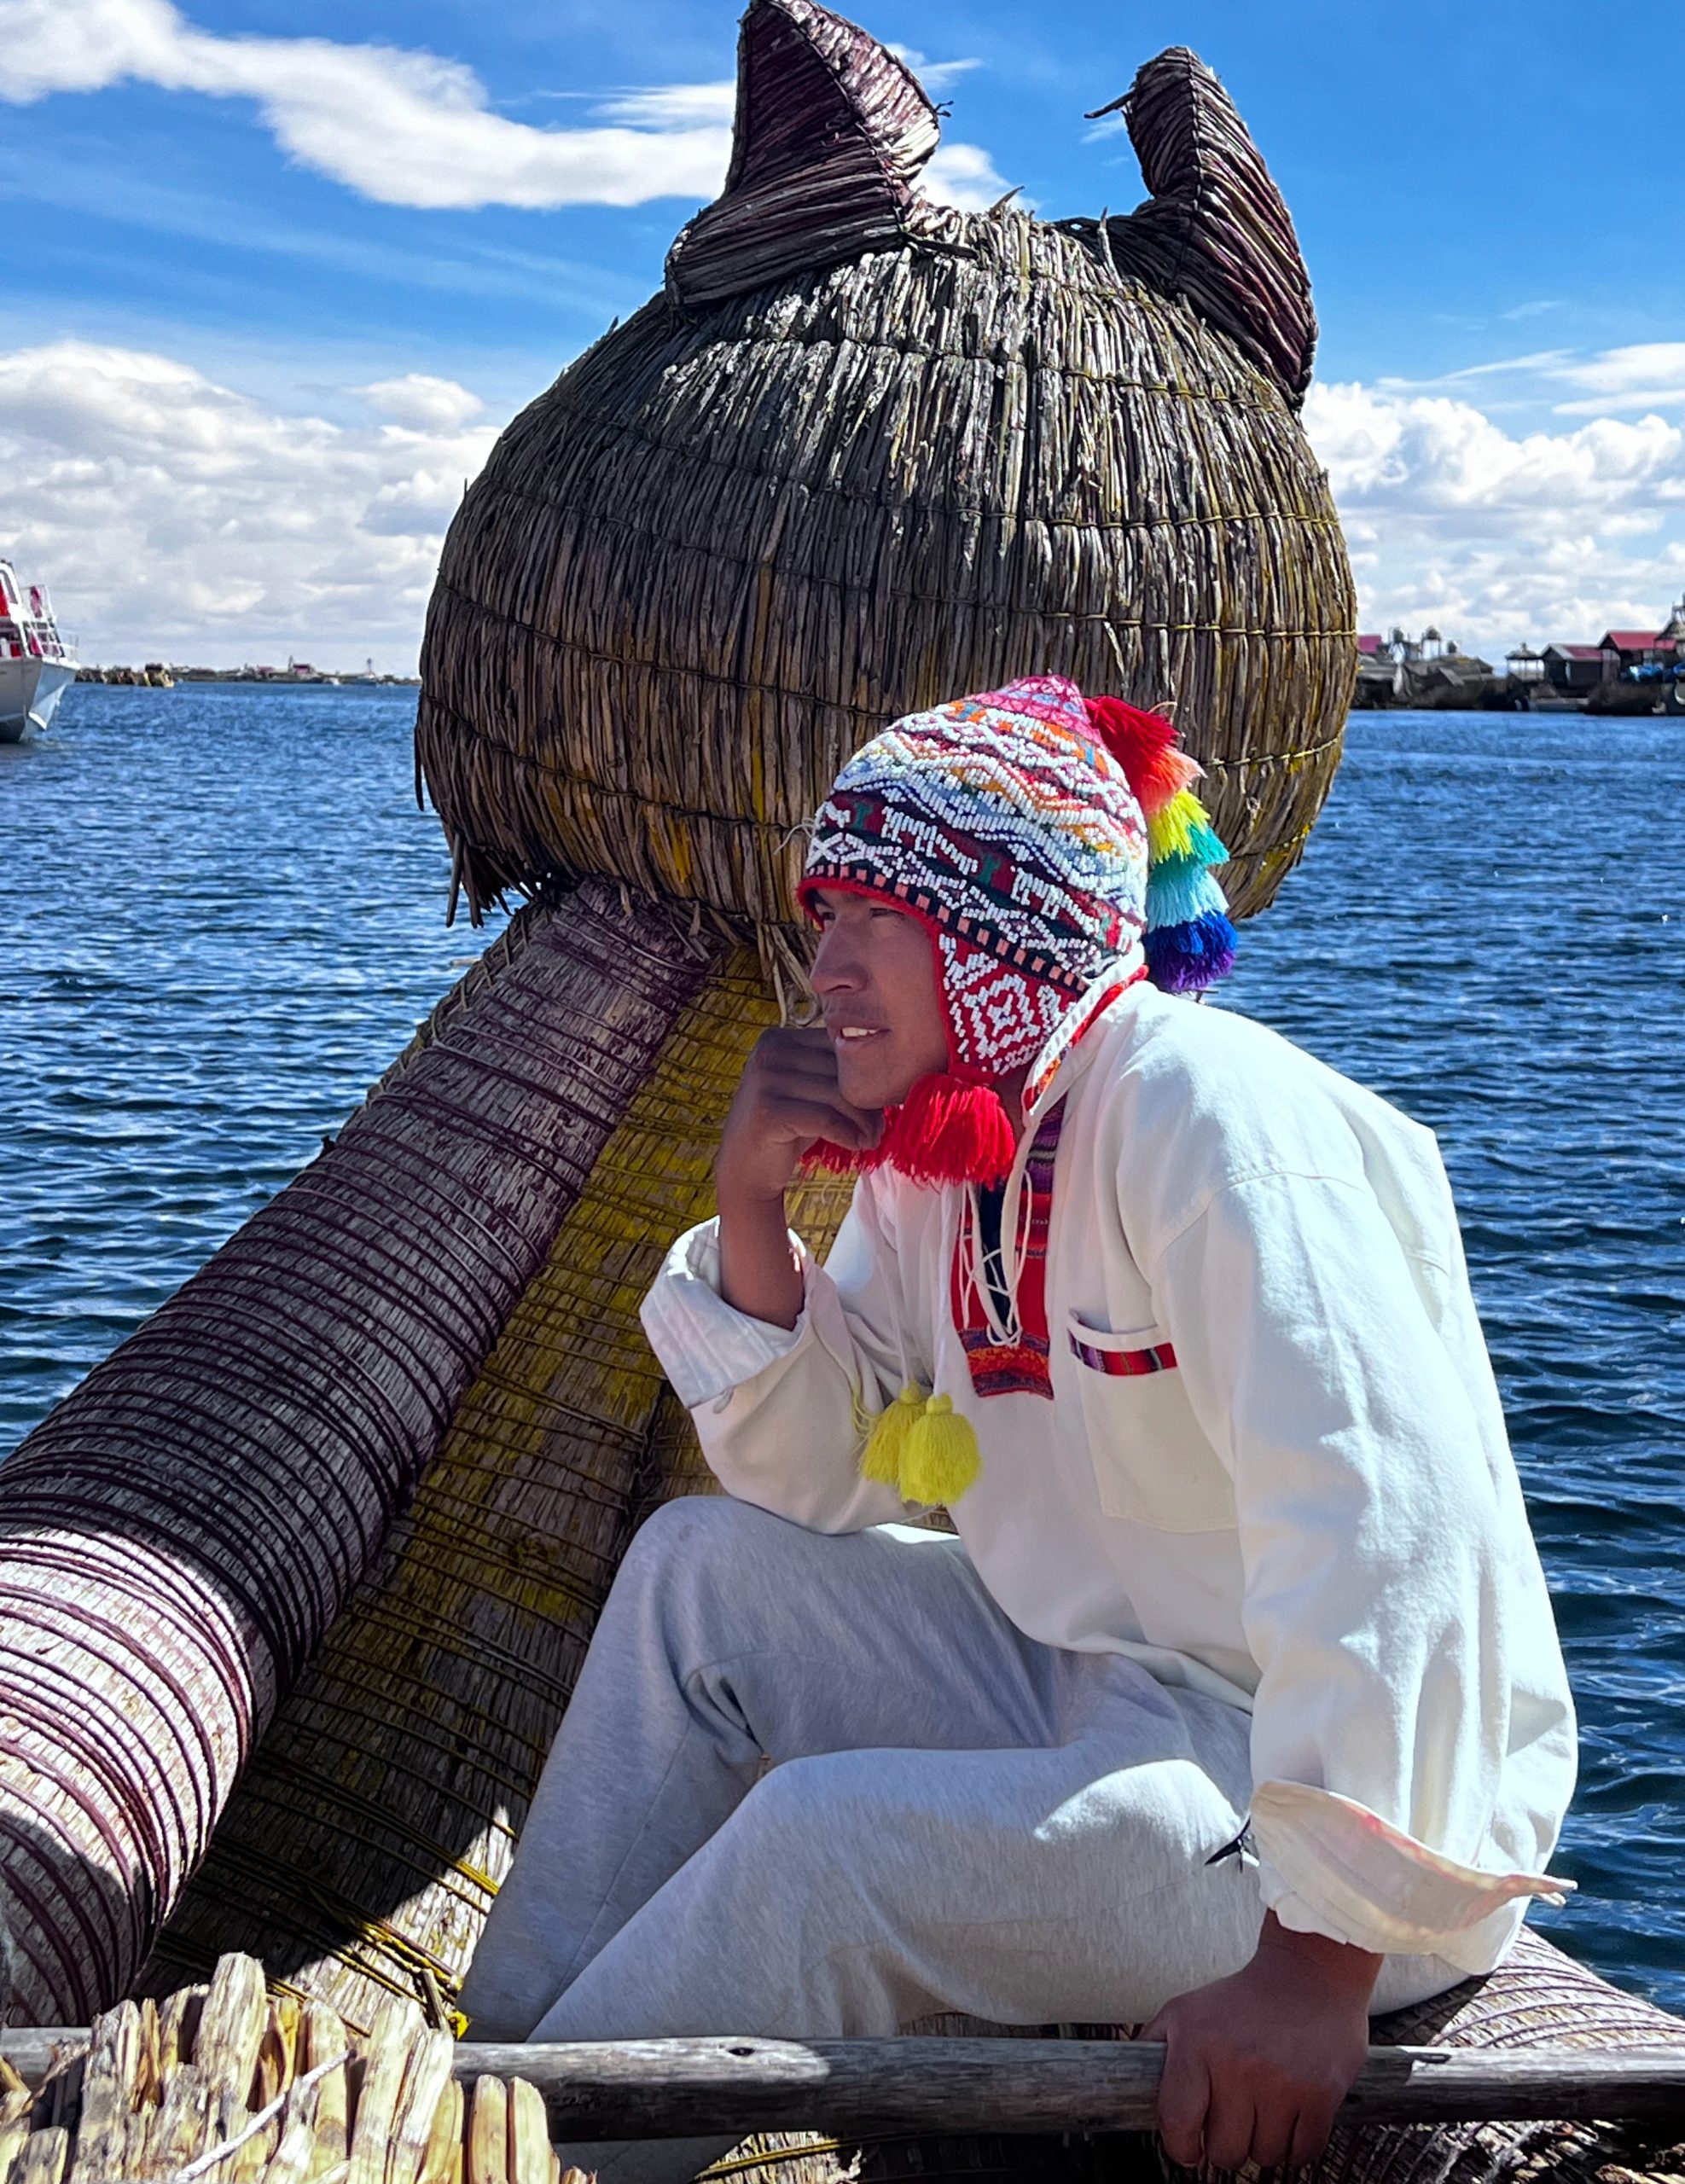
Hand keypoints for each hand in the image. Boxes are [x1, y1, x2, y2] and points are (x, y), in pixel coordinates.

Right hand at [715, 1027, 882, 1204]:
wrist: (745, 1170)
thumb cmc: (787, 1128)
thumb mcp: (808, 1089)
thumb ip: (834, 1070)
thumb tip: (893, 1066)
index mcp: (778, 1038)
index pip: (839, 1045)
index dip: (867, 1073)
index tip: (881, 1103)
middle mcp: (769, 1051)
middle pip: (841, 1069)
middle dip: (869, 1102)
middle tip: (879, 1127)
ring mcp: (765, 1080)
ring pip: (839, 1094)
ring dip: (864, 1122)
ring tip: (870, 1139)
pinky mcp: (769, 1112)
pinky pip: (826, 1119)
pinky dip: (849, 1134)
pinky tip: (856, 1146)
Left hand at [1144, 1913, 1379, 2172]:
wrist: (1310, 1974)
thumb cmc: (1245, 1998)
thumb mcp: (1185, 2010)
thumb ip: (1154, 2046)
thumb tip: (1127, 2081)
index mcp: (1198, 2045)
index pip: (1178, 2122)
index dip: (1181, 2147)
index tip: (1190, 2148)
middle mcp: (1237, 2066)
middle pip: (1225, 2151)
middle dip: (1227, 2142)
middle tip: (1235, 2118)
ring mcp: (1282, 2083)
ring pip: (1265, 2156)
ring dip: (1264, 2142)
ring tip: (1265, 2109)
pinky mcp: (1321, 2095)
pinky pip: (1302, 2153)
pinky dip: (1296, 2145)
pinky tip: (1291, 2115)